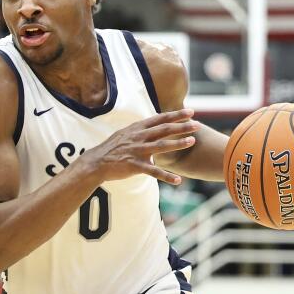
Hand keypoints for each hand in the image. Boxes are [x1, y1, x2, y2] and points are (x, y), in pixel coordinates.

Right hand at [81, 109, 200, 185]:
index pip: (160, 119)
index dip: (176, 115)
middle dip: (182, 126)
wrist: (96, 162)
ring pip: (161, 146)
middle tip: (197, 125)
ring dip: (178, 144)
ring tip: (192, 142)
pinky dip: (166, 176)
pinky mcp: (135, 166)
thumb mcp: (125, 133)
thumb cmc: (112, 148)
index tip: (191, 112)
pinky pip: (153, 172)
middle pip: (164, 130)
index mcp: (137, 128)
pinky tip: (178, 180)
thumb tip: (154, 124)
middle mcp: (139, 137)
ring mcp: (137, 151)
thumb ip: (141, 129)